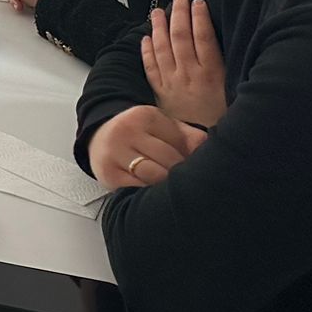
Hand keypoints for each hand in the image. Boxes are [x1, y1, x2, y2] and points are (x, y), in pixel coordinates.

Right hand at [89, 104, 208, 189]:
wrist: (99, 138)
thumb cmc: (140, 136)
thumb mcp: (164, 128)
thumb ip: (191, 138)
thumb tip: (212, 151)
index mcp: (144, 116)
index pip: (180, 145)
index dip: (191, 161)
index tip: (191, 168)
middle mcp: (126, 131)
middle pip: (168, 162)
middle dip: (179, 175)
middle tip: (184, 183)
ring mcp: (114, 152)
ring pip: (154, 177)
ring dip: (165, 186)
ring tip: (169, 189)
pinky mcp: (107, 173)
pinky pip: (137, 189)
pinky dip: (148, 194)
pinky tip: (152, 193)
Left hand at [142, 0, 226, 126]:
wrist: (203, 148)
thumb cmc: (224, 121)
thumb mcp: (235, 95)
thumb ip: (228, 71)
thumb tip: (225, 46)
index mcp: (212, 74)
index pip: (204, 37)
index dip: (200, 17)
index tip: (198, 1)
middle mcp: (189, 74)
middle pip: (181, 37)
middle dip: (179, 14)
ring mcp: (172, 82)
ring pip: (162, 48)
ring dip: (158, 27)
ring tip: (157, 12)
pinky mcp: (160, 92)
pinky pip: (150, 67)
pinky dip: (146, 51)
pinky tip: (145, 38)